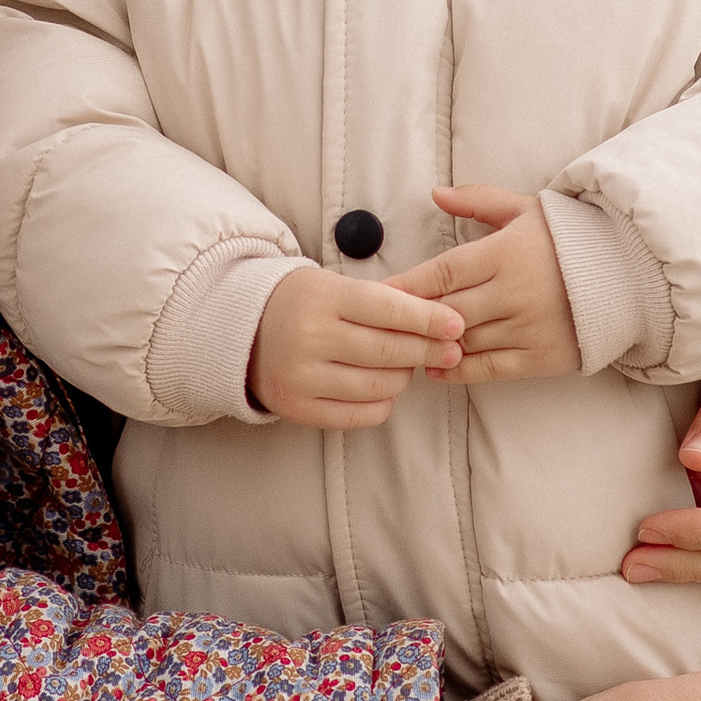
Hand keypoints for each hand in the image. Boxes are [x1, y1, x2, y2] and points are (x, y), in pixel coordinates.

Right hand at [250, 261, 463, 428]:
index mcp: (322, 297)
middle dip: (428, 350)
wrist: (243, 332)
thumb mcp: (335, 286)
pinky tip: (384, 389)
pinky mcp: (297, 408)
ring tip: (406, 365)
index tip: (457, 325)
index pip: (389, 309)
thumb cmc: (303, 304)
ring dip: (404, 377)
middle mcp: (309, 337)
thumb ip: (383, 301)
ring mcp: (301, 376)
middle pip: (388, 351)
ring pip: (379, 386)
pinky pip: (360, 415)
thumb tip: (442, 323)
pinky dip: (383, 403)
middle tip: (450, 350)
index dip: (429, 319)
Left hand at [381, 187, 579, 385]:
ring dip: (433, 345)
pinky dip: (459, 371)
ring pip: (465, 341)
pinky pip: (490, 368)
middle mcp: (515, 292)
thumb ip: (478, 200)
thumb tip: (436, 193)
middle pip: (448, 310)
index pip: (444, 272)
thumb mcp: (524, 210)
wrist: (627, 274)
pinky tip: (436, 368)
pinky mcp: (542, 356)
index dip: (408, 286)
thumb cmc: (568, 239)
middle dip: (414, 318)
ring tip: (403, 346)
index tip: (378, 295)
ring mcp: (529, 327)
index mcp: (506, 252)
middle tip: (382, 325)